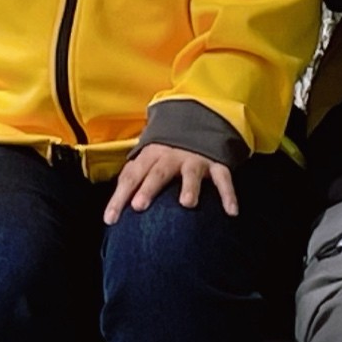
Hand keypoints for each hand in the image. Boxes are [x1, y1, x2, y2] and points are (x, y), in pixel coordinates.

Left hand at [105, 140, 238, 221]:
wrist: (199, 121)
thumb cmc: (166, 152)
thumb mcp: (148, 160)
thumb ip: (133, 179)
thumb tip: (111, 211)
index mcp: (150, 155)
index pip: (131, 177)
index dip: (119, 197)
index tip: (110, 220)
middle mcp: (171, 156)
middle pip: (158, 172)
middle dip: (148, 188)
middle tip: (138, 206)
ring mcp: (195, 159)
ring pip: (191, 173)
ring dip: (189, 187)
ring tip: (187, 204)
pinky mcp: (216, 163)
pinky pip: (224, 179)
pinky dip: (228, 195)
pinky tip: (232, 212)